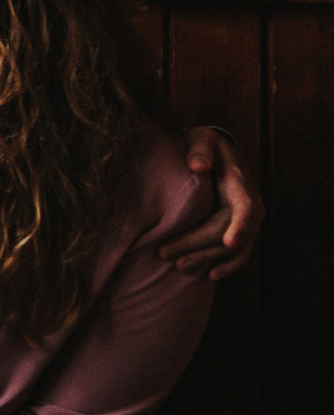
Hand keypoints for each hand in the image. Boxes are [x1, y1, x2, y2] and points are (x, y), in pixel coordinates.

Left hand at [159, 126, 262, 279]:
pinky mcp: (238, 229)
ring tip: (179, 266)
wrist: (216, 152)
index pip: (246, 207)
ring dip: (207, 259)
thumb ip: (200, 149)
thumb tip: (199, 164)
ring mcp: (245, 219)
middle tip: (165, 253)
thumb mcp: (202, 138)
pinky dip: (227, 266)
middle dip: (199, 245)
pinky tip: (211, 276)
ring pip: (232, 248)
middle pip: (228, 232)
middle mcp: (248, 204)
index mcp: (240, 183)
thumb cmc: (205, 145)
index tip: (230, 242)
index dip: (240, 226)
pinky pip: (238, 253)